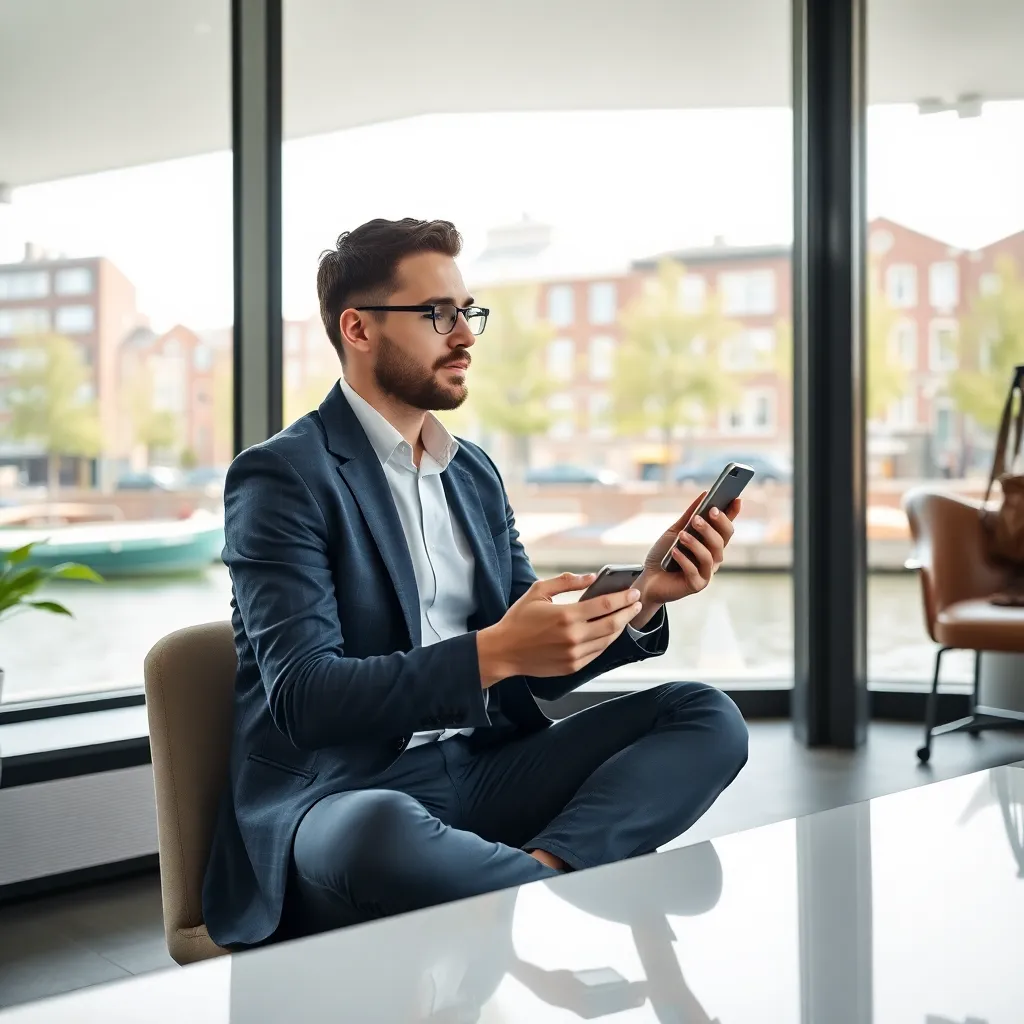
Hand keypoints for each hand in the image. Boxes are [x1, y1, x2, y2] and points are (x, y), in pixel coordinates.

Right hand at [476, 573, 642, 685]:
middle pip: (612, 624)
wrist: (504, 651)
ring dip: (620, 627)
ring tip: (625, 616)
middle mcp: (573, 637)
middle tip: (636, 603)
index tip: (633, 592)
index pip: (605, 605)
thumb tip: (591, 577)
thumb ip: (566, 582)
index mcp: (566, 616)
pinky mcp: (572, 666)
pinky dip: (606, 641)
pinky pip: (597, 652)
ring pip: (608, 640)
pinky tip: (609, 631)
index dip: (623, 598)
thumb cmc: (518, 620)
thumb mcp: (538, 591)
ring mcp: (574, 655)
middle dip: (628, 612)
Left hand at [633, 493, 741, 617]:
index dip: (733, 514)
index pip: (726, 527)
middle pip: (721, 541)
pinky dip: (684, 560)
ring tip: (681, 535)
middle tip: (699, 517)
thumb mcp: (675, 531)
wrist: (648, 578)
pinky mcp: (696, 585)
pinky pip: (694, 571)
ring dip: (695, 543)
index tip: (736, 499)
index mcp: (711, 544)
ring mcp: (706, 573)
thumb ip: (689, 515)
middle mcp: (713, 558)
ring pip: (709, 556)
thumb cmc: (664, 554)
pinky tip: (674, 552)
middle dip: (712, 527)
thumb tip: (704, 494)